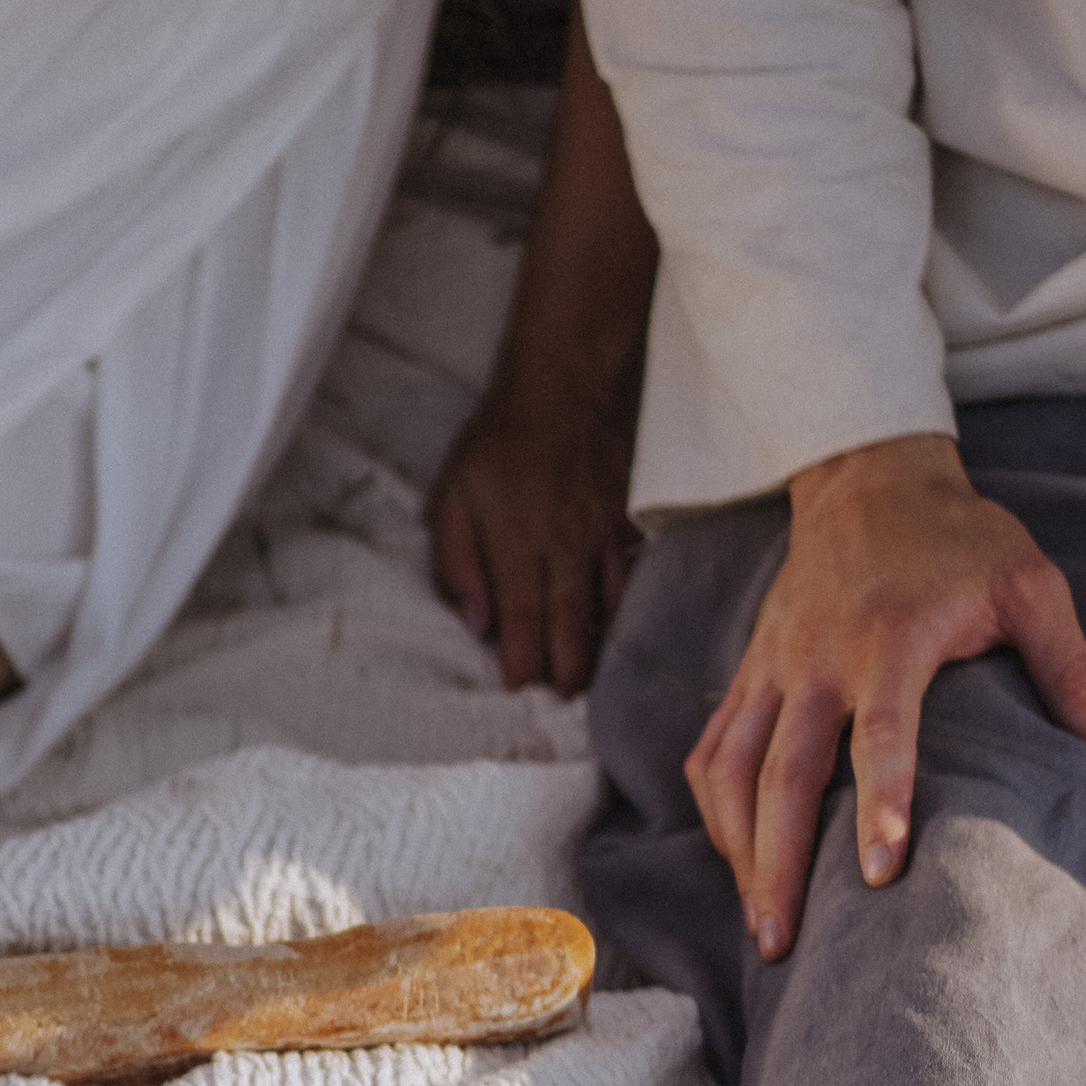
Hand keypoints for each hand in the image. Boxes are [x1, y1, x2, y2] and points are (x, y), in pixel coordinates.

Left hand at [430, 388, 641, 694]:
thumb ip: (457, 561)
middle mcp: (564, 547)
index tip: (518, 686)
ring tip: (591, 678)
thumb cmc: (497, 445)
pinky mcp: (627, 521)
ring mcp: (602, 535)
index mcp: (516, 545)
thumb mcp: (452, 496)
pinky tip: (621, 629)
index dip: (522, 663)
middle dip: (566, 671)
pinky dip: (628, 607)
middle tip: (560, 697)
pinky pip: (633, 575)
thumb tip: (475, 622)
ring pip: (607, 607)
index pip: (521, 622)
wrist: (563, 388)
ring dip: (599, 647)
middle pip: (570, 626)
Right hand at [694, 431, 1085, 959]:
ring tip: (758, 924)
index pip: (879, 731)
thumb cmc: (960, 539)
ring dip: (738, 853)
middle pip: (782, 774)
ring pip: (730, 773)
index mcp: (890, 634)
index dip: (880, 803)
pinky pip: (710, 753)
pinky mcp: (748, 674)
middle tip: (783, 942)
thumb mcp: (1033, 587)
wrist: (868, 479)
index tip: (879, 874)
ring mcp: (771, 668)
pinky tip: (736, 862)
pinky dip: (715, 815)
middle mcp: (816, 656)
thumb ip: (1072, 676)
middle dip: (779, 863)